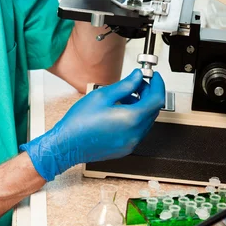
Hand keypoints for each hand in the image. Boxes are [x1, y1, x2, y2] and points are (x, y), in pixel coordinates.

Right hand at [21, 69, 164, 180]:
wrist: (67, 145)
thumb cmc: (79, 122)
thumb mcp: (102, 95)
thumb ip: (125, 85)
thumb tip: (138, 77)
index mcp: (131, 119)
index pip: (156, 100)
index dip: (158, 85)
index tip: (155, 77)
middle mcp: (135, 134)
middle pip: (153, 110)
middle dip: (149, 94)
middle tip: (138, 83)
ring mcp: (131, 143)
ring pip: (146, 120)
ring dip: (142, 106)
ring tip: (125, 96)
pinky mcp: (125, 148)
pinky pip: (138, 130)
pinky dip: (136, 117)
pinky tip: (121, 110)